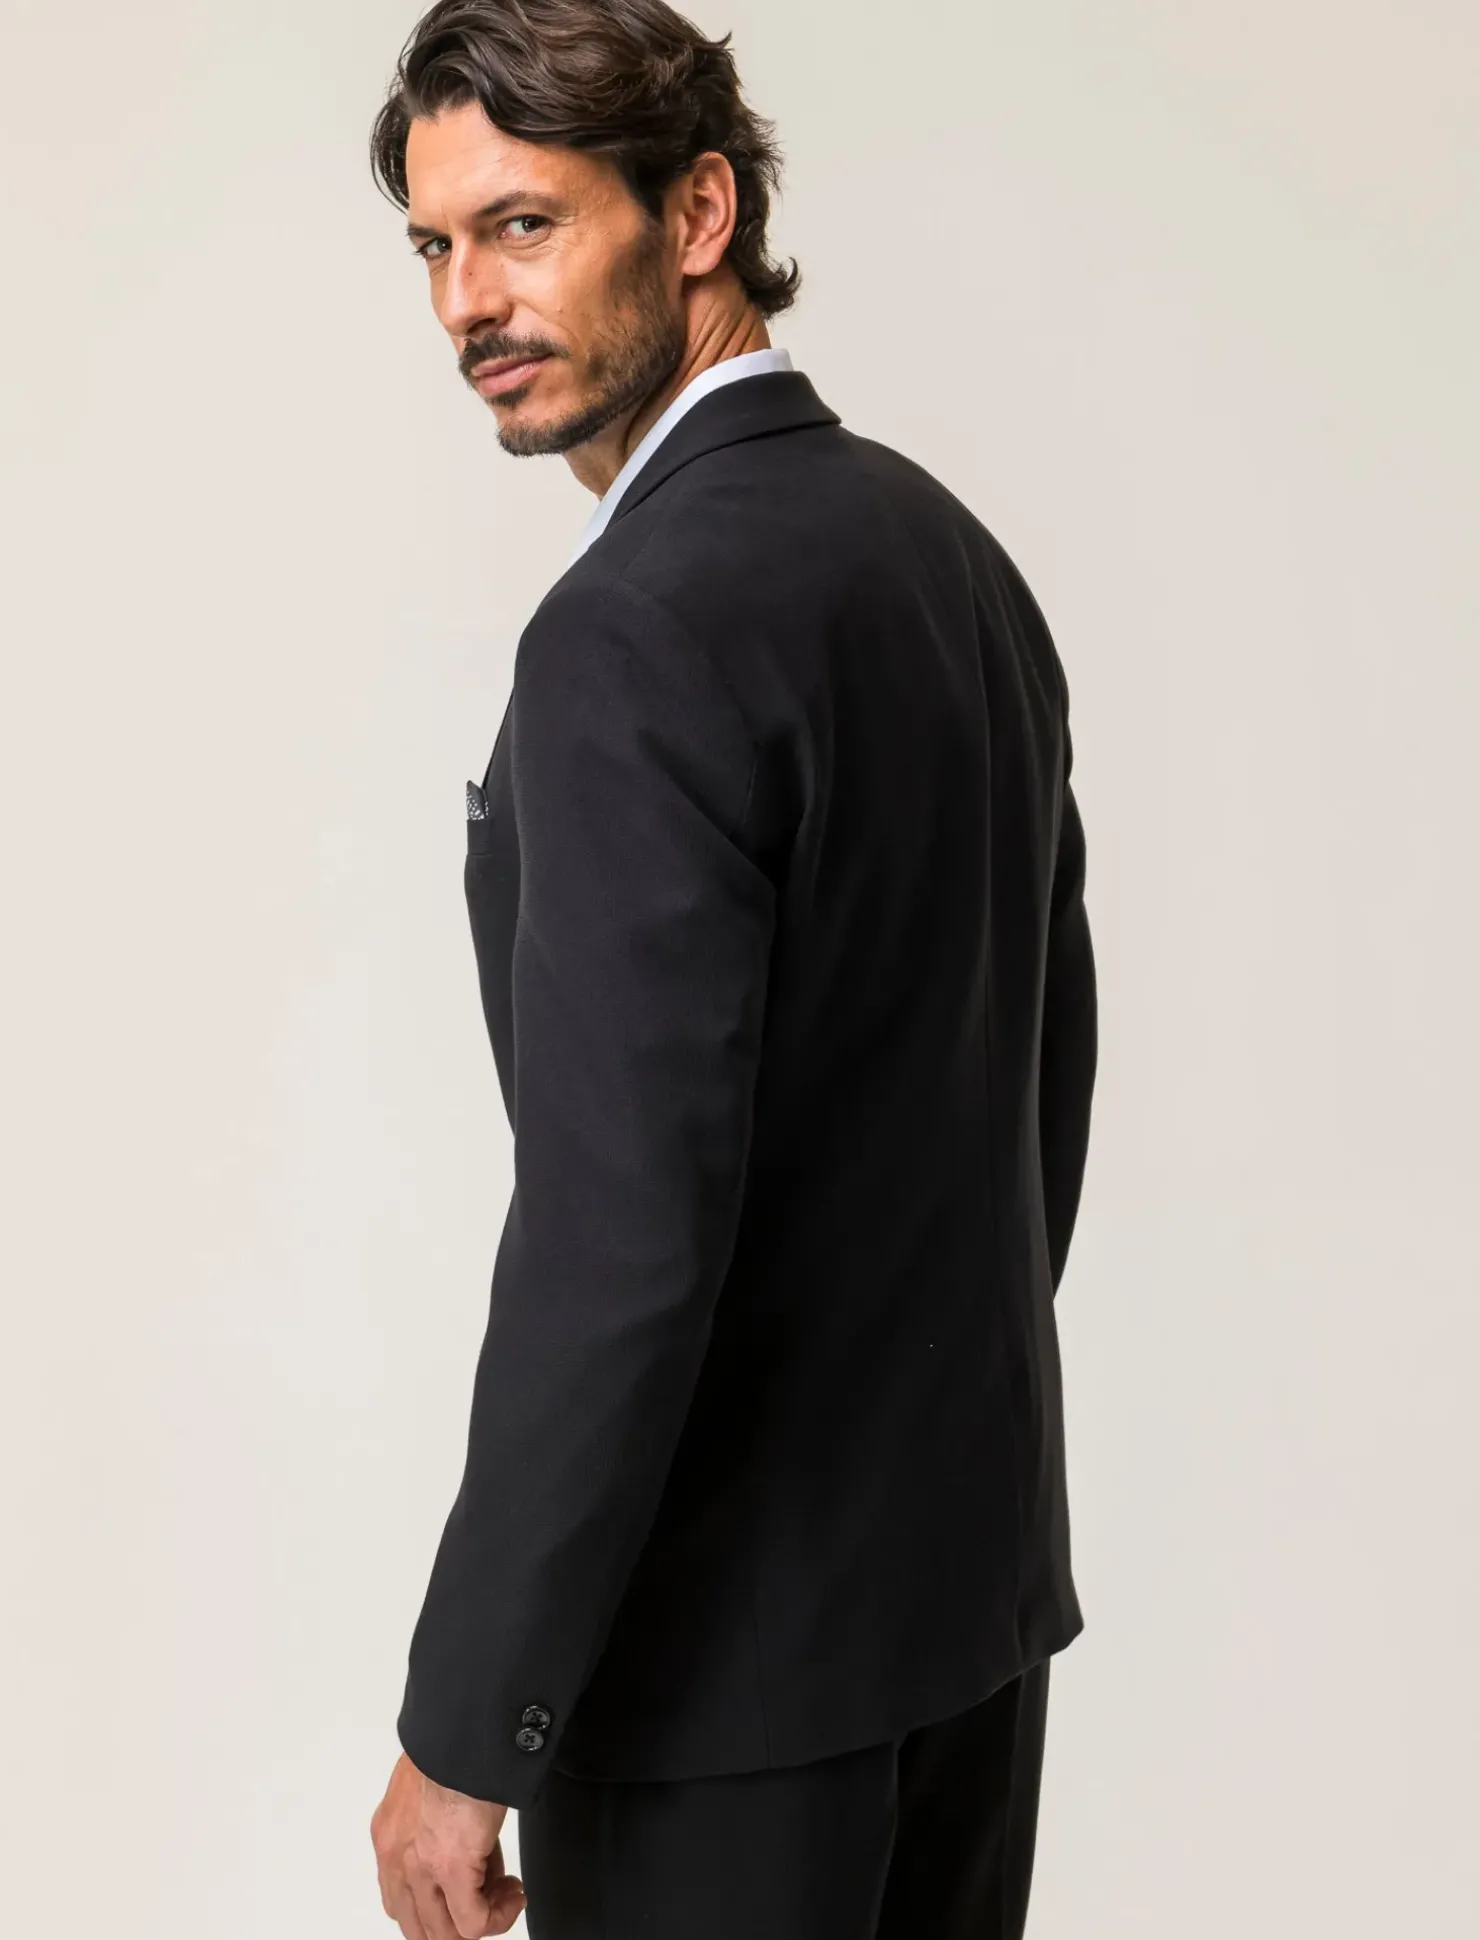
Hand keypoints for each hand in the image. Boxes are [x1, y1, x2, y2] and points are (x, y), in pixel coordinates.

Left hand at [370, 1752, 525, 1936]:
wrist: (465, 1734)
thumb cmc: (454, 1746)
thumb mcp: (434, 1786)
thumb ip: (437, 1822)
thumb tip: (470, 1847)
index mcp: (390, 1836)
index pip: (402, 1900)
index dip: (441, 1903)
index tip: (473, 1886)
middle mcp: (396, 1859)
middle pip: (420, 1927)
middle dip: (459, 1921)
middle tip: (491, 1898)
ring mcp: (418, 1869)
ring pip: (445, 1933)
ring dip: (482, 1920)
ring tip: (507, 1894)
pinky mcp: (451, 1870)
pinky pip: (474, 1923)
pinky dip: (499, 1916)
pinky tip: (515, 1894)